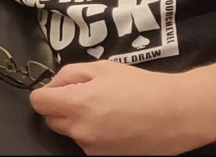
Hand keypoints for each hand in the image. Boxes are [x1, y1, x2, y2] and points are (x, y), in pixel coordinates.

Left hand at [29, 61, 212, 155]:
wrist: (176, 114)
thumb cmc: (142, 87)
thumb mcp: (104, 68)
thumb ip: (71, 74)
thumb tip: (53, 85)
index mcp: (78, 104)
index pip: (38, 103)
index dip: (47, 92)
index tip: (59, 89)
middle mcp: (80, 131)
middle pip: (52, 119)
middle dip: (63, 106)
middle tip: (88, 94)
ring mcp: (92, 149)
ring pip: (71, 132)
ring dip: (80, 121)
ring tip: (110, 108)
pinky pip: (89, 143)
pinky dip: (95, 134)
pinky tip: (117, 124)